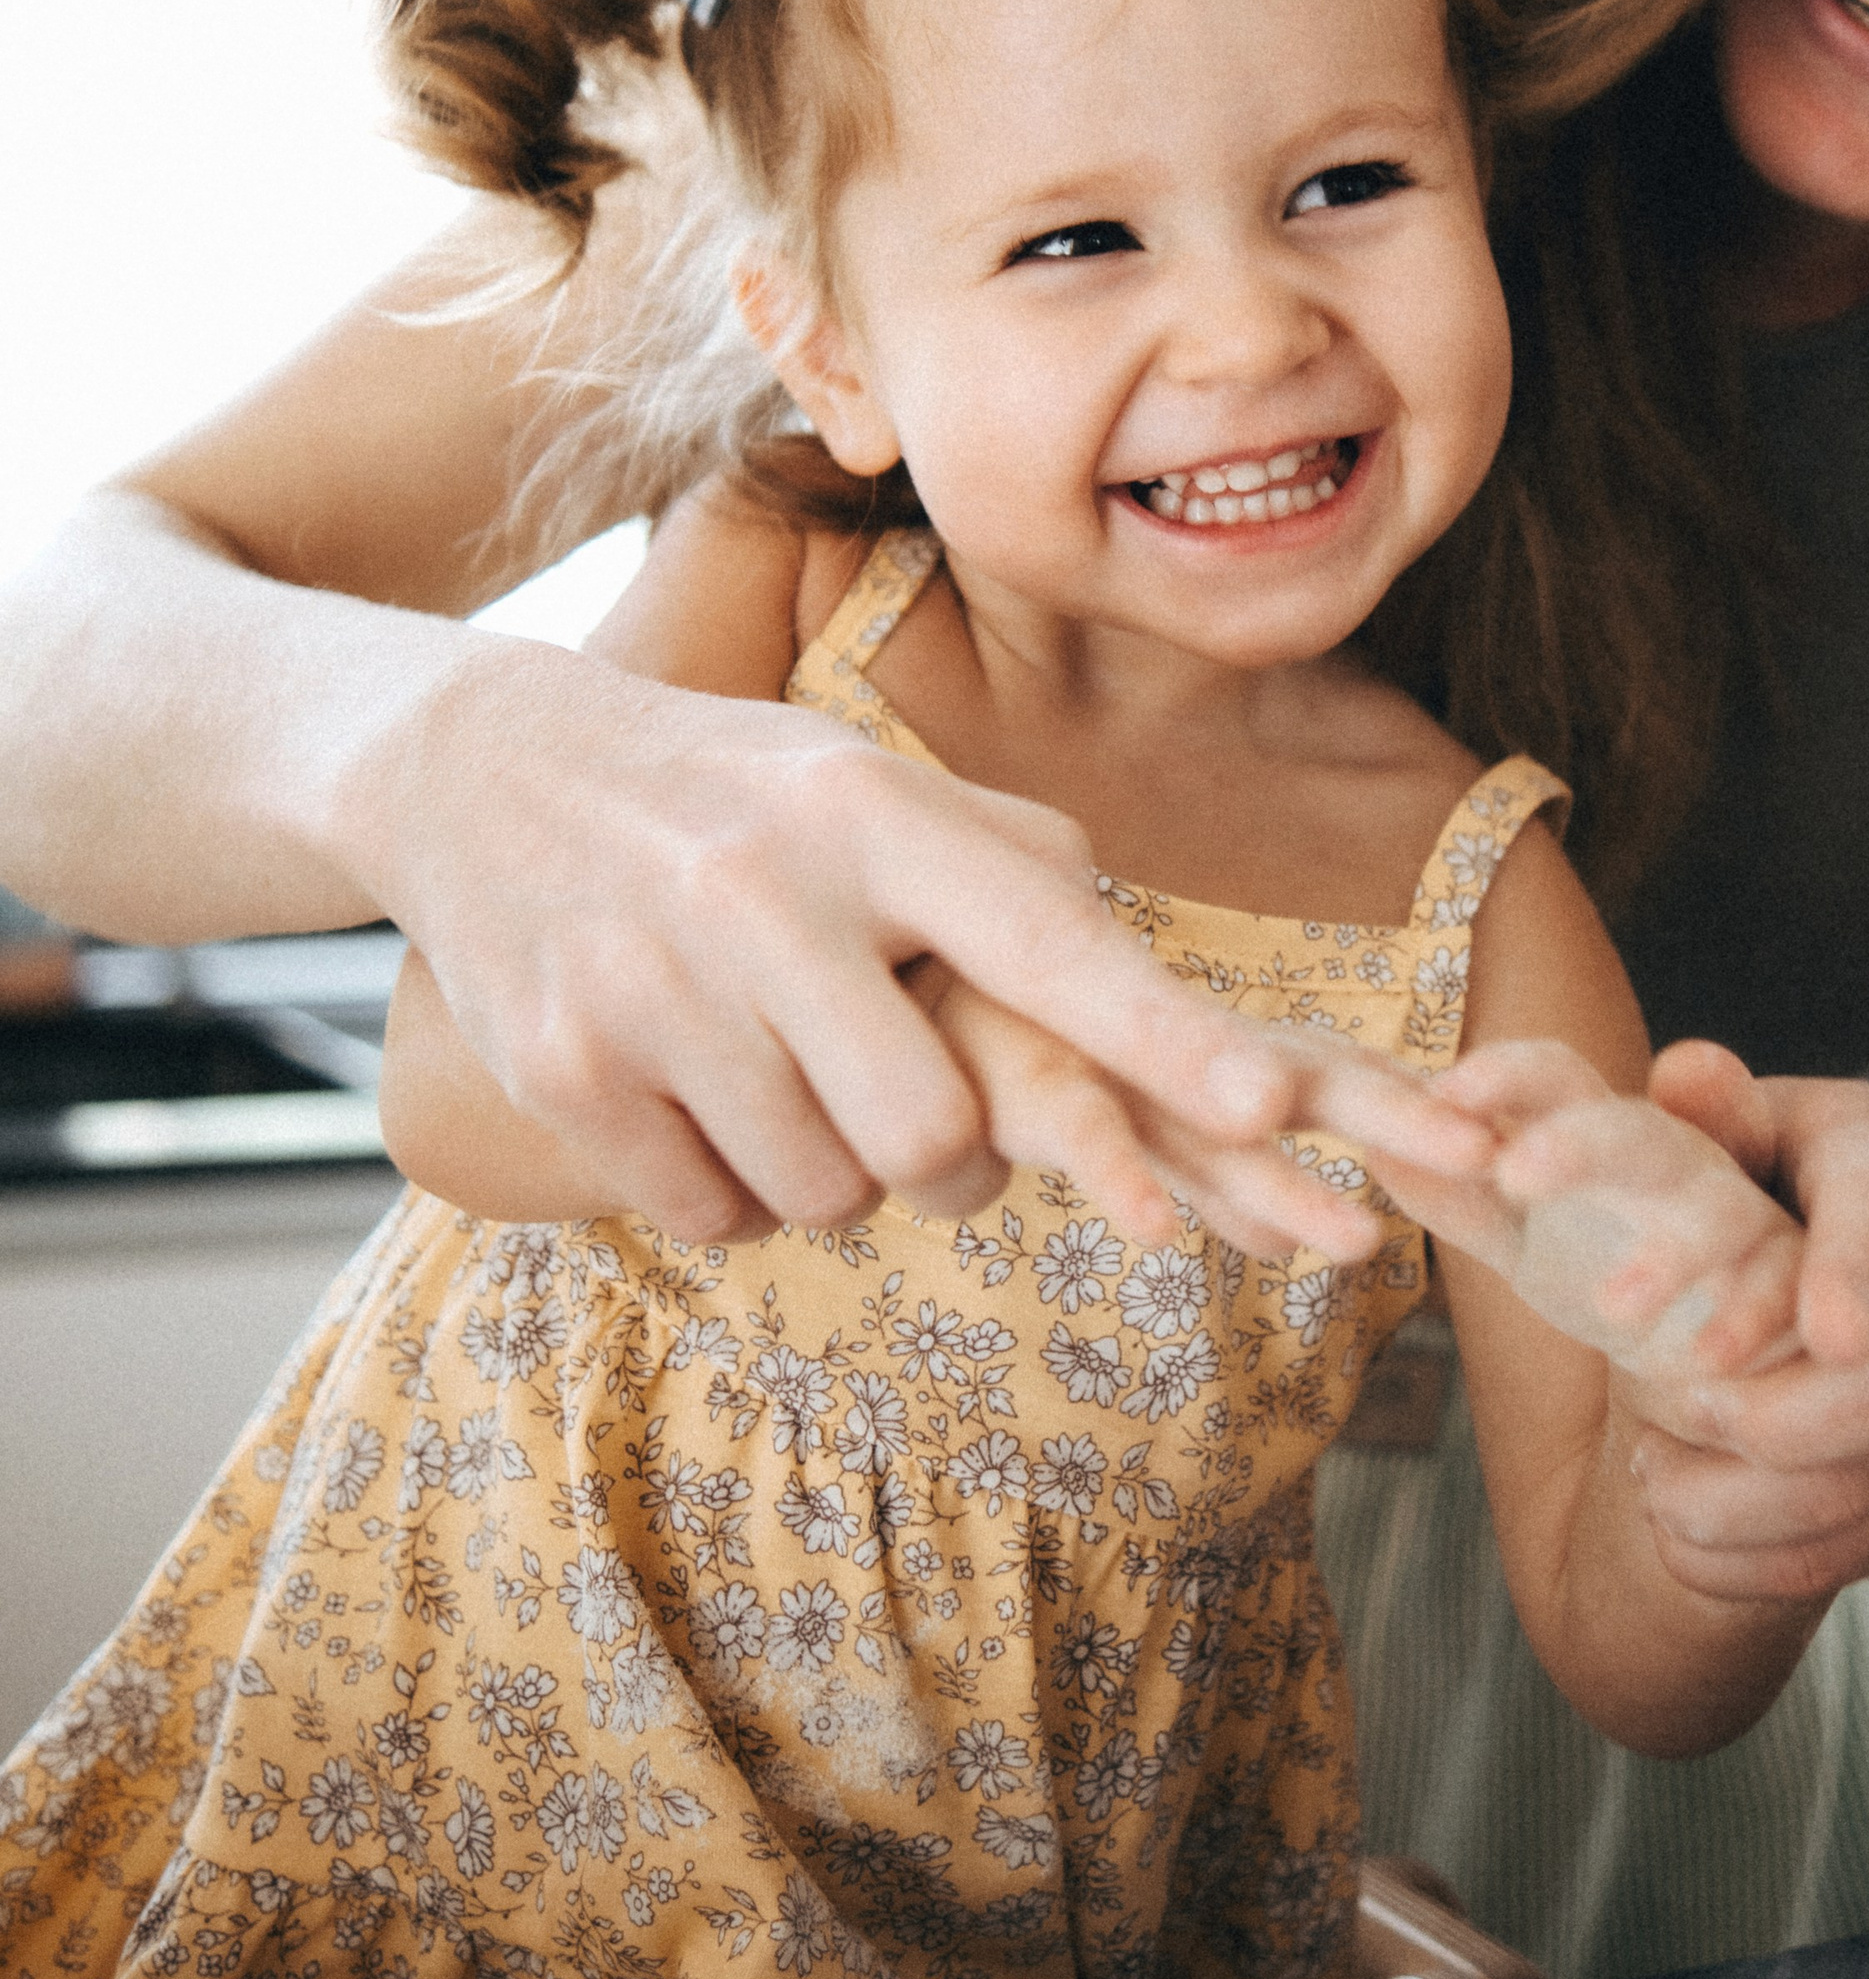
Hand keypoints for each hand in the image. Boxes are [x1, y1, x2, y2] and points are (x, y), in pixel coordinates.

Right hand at [353, 644, 1490, 1245]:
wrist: (486, 765)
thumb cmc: (738, 790)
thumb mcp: (873, 785)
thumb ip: (1015, 866)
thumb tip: (1148, 973)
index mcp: (873, 812)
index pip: (1050, 940)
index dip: (1165, 1035)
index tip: (1271, 1103)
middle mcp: (768, 890)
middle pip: (935, 1135)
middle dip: (944, 1160)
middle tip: (899, 1102)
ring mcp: (655, 982)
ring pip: (829, 1193)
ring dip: (832, 1171)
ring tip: (780, 1065)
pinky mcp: (564, 1067)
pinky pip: (714, 1213)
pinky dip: (729, 1186)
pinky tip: (691, 1087)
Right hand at [923, 983, 1492, 1264]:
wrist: (836, 919)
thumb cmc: (969, 1003)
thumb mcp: (1092, 1086)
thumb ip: (1190, 1153)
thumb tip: (1290, 1238)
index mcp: (1185, 1041)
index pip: (1310, 1073)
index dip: (1404, 1109)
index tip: (1504, 1154)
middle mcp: (1145, 1038)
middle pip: (1283, 1077)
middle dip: (1390, 1119)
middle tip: (1486, 1161)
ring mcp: (1071, 1048)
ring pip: (1192, 1124)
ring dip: (1270, 1182)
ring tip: (1352, 1239)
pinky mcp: (988, 1069)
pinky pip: (1061, 1126)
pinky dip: (1112, 1172)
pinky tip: (1155, 1230)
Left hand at [1358, 1039, 1803, 1370]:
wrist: (1736, 1324)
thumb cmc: (1617, 1258)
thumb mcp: (1533, 1234)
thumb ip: (1465, 1197)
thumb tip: (1372, 1148)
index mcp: (1606, 1134)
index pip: (1558, 1077)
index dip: (1506, 1075)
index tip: (1444, 1092)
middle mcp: (1679, 1160)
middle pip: (1633, 1131)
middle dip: (1582, 1144)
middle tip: (1518, 1174)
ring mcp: (1744, 1219)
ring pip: (1717, 1214)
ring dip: (1669, 1258)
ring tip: (1615, 1307)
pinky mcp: (1792, 1282)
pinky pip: (1779, 1296)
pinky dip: (1746, 1325)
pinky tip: (1706, 1362)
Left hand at [1616, 1046, 1868, 1604]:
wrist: (1777, 1272)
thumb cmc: (1724, 1178)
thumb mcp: (1703, 1135)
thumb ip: (1698, 1114)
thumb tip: (1690, 1071)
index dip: (1863, 1270)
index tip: (1824, 1334)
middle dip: (1818, 1411)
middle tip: (1695, 1416)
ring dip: (1774, 1499)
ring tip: (1655, 1486)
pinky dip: (1773, 1557)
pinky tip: (1686, 1543)